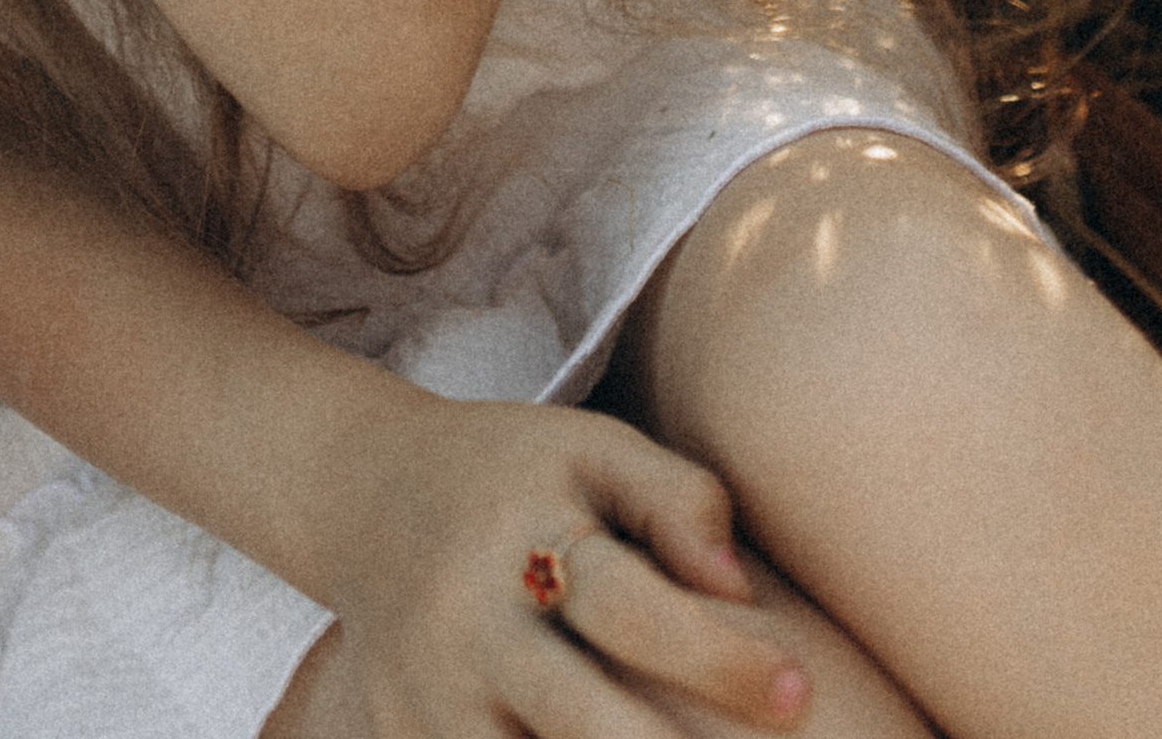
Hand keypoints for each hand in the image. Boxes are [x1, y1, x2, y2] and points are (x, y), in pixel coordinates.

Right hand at [290, 388, 809, 737]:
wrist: (363, 493)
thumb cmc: (513, 476)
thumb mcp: (589, 449)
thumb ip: (676, 500)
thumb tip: (743, 591)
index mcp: (522, 540)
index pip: (629, 609)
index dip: (717, 659)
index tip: (798, 692)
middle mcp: (469, 626)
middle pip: (582, 722)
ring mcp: (429, 698)